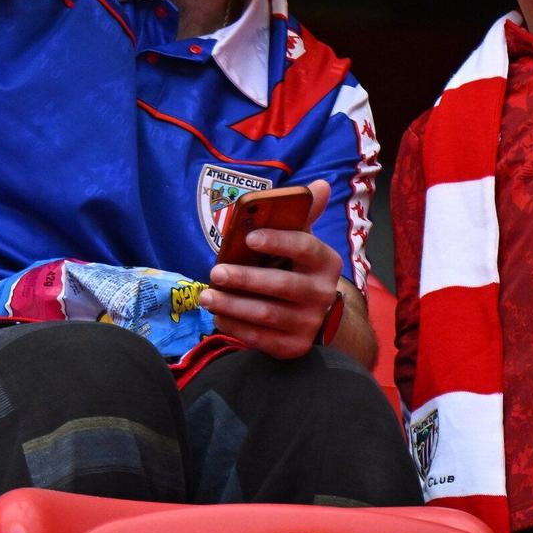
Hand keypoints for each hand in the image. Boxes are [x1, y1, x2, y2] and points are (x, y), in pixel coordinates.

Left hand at [202, 179, 338, 359]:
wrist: (320, 318)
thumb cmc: (300, 270)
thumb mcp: (304, 241)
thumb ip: (304, 214)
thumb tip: (319, 185)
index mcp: (326, 262)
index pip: (304, 247)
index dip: (277, 241)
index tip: (248, 237)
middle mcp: (323, 294)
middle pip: (282, 285)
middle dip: (246, 279)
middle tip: (215, 272)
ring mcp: (310, 323)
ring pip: (267, 315)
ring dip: (233, 305)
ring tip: (206, 296)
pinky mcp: (295, 347)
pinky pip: (261, 338)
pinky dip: (236, 327)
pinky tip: (218, 315)